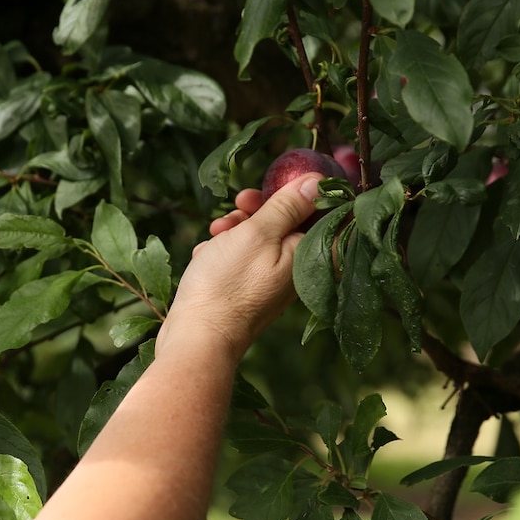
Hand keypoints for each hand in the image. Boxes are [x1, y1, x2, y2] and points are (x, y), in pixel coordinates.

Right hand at [156, 172, 322, 359]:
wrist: (197, 337)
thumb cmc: (229, 284)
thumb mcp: (258, 233)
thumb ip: (288, 206)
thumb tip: (319, 181)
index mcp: (306, 256)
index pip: (321, 214)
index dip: (302, 192)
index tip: (278, 183)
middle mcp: (293, 271)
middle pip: (286, 224)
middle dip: (260, 209)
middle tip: (240, 201)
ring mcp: (269, 283)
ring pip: (258, 240)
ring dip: (236, 228)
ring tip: (217, 231)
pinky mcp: (246, 292)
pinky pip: (240, 260)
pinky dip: (224, 252)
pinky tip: (206, 255)